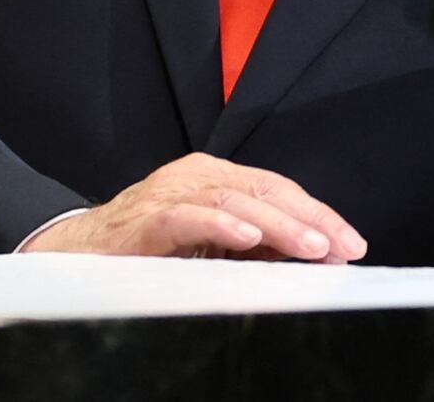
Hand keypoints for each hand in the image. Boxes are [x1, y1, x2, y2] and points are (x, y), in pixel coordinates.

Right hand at [21, 153, 364, 261]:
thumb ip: (255, 244)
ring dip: (275, 223)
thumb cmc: (151, 250)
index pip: (276, 188)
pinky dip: (219, 225)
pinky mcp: (146, 219)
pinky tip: (247, 238)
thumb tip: (314, 256)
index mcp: (214, 178)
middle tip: (340, 247)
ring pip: (231, 199)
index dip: (316, 214)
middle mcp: (195, 177)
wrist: (81, 255)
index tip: (352, 245)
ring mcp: (169, 193)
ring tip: (309, 247)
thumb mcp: (213, 244)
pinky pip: (186, 217)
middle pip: (261, 189)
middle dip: (307, 219)